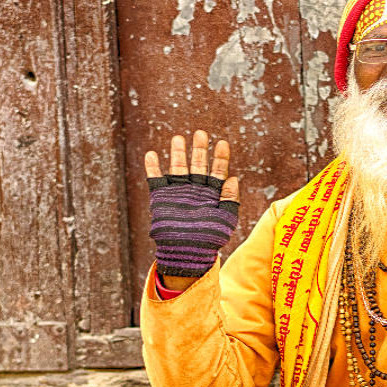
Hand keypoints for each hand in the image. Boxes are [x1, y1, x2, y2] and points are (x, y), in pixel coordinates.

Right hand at [144, 131, 239, 289]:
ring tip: (178, 138)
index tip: (222, 143)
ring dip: (178, 153)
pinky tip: (152, 154)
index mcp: (212, 194)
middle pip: (198, 164)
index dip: (220, 157)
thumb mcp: (226, 219)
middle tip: (201, 134)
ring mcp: (178, 192)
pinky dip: (153, 167)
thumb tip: (234, 178)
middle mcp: (196, 190)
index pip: (218, 171)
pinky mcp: (162, 198)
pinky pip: (156, 179)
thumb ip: (230, 199)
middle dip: (199, 149)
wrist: (187, 252)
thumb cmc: (210, 239)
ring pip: (178, 167)